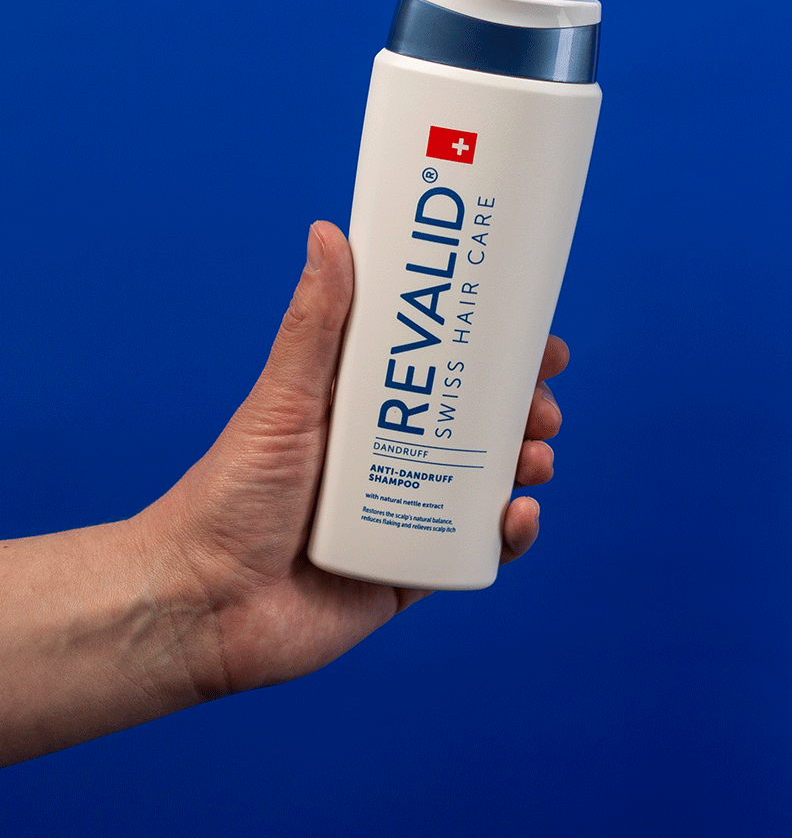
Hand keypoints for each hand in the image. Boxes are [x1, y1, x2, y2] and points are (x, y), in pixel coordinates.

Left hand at [140, 221, 569, 698]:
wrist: (203, 605)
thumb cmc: (228, 495)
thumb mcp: (283, 400)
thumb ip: (313, 325)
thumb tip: (328, 232)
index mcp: (363, 411)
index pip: (442, 369)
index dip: (492, 351)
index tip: (533, 335)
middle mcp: (389, 459)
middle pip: (478, 423)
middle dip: (523, 408)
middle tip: (541, 402)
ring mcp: (403, 515)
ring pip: (486, 483)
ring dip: (526, 462)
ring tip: (534, 454)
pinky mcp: (410, 573)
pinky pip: (475, 552)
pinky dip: (509, 535)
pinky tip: (517, 514)